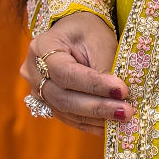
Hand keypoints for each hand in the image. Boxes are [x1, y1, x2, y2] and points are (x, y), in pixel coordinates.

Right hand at [20, 12, 134, 134]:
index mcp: (43, 47)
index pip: (66, 73)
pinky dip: (91, 123)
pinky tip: (111, 126)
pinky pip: (69, 118)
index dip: (94, 84)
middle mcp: (33, 71)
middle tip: (126, 111)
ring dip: (97, 119)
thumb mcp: (99, 42)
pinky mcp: (48, 103)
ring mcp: (36, 90)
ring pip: (66, 111)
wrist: (75, 33)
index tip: (121, 90)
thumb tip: (120, 98)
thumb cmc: (89, 32)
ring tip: (124, 119)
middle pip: (63, 97)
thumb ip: (105, 69)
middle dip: (97, 107)